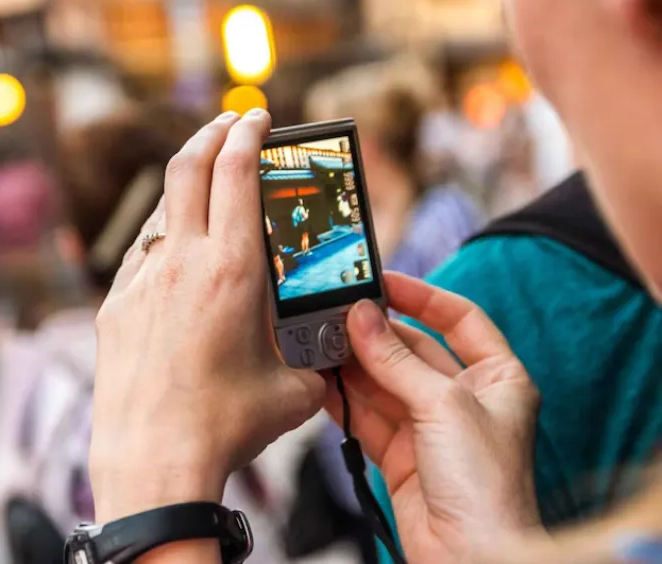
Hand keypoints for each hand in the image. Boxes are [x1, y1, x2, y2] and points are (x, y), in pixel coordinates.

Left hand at [91, 110, 325, 524]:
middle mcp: (181, 264)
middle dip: (210, 133)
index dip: (248, 133)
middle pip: (188, 168)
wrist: (152, 463)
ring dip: (185, 187)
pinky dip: (162, 239)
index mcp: (233, 271)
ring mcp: (140, 282)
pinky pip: (141, 256)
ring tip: (205, 188)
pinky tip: (175, 257)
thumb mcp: (295, 390)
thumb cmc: (225, 427)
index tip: (257, 115)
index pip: (237, 172)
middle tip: (228, 122)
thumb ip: (317, 358)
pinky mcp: (115, 308)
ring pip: (161, 211)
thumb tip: (332, 351)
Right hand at [325, 272, 541, 563]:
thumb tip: (362, 316)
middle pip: (413, 349)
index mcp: (498, 378)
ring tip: (320, 341)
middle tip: (336, 314)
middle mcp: (464, 399)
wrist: (472, 559)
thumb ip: (396, 359)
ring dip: (353, 364)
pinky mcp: (400, 454)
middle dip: (375, 333)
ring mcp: (430, 427)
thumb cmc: (487, 486)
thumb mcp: (443, 405)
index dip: (423, 296)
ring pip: (383, 382)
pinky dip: (343, 399)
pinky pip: (366, 416)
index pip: (459, 319)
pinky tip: (321, 380)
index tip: (383, 281)